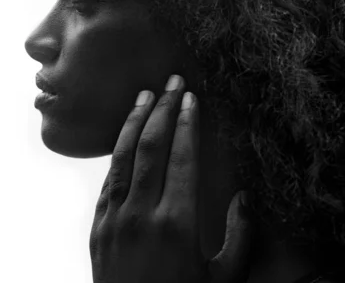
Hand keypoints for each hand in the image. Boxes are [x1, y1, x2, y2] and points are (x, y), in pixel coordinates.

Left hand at [90, 75, 253, 282]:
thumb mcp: (224, 276)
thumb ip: (241, 234)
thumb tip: (246, 196)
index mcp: (178, 222)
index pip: (182, 157)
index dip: (188, 123)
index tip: (193, 98)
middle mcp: (143, 213)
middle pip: (152, 147)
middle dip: (164, 109)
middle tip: (173, 81)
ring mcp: (115, 219)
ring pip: (123, 157)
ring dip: (135, 121)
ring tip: (146, 95)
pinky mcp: (98, 228)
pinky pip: (109, 181)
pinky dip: (118, 154)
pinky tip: (126, 137)